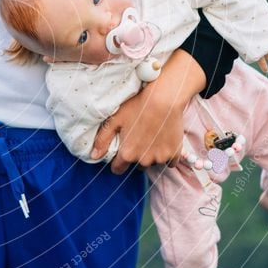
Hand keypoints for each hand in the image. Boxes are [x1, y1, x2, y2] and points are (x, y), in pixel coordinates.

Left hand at [91, 49, 205, 173]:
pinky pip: (169, 161)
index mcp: (127, 154)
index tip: (122, 151)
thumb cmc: (137, 106)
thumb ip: (102, 140)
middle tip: (139, 137)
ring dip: (151, 154)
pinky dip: (167, 154)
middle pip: (136, 165)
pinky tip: (164, 139)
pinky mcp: (174, 154)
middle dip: (136, 155)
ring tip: (152, 135)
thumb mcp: (115, 119)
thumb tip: (93, 156)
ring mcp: (160, 158)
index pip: (118, 169)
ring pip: (152, 162)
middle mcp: (143, 160)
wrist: (165, 99)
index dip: (118, 161)